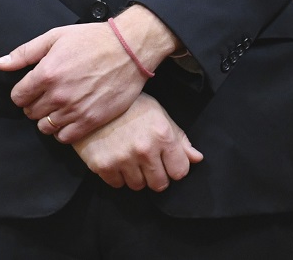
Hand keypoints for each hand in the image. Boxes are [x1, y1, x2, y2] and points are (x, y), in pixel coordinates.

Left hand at [0, 5, 178, 142]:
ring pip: (45, 127)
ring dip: (49, 118)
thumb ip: (25, 53)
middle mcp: (58, 95)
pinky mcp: (91, 120)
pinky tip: (71, 117)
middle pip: (30, 113)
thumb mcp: (57, 37)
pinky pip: (64, 137)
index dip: (24, 92)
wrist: (131, 49)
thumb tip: (0, 64)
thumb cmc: (94, 40)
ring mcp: (75, 110)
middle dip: (36, 104)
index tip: (35, 87)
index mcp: (46, 73)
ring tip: (61, 106)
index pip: (18, 97)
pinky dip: (63, 130)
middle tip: (51, 94)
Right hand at [73, 93, 202, 190]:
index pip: (180, 171)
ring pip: (138, 186)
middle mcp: (144, 149)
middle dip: (157, 176)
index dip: (175, 168)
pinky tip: (117, 160)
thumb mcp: (160, 116)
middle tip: (149, 163)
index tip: (168, 163)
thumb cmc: (132, 108)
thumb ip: (180, 139)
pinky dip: (119, 176)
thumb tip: (197, 159)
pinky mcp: (103, 166)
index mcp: (163, 135)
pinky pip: (118, 185)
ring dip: (137, 176)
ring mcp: (122, 159)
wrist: (94, 105)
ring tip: (132, 159)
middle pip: (160, 184)